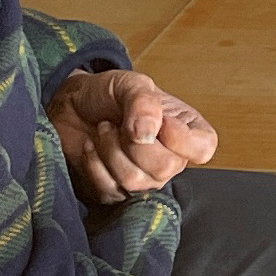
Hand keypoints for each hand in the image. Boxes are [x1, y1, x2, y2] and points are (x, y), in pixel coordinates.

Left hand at [46, 68, 219, 204]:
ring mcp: (144, 179)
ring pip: (134, 181)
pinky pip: (109, 190)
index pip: (203, 148)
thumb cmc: (107, 94)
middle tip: (119, 123)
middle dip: (132, 143)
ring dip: (109, 150)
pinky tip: (92, 147)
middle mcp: (171, 159)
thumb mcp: (130, 83)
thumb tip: (148, 134)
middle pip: (165, 168)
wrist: (72, 107)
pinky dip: (93, 164)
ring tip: (104, 130)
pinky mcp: (116, 192)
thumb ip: (143, 102)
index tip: (158, 120)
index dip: (179, 138)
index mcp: (186, 130)